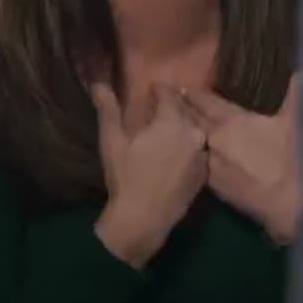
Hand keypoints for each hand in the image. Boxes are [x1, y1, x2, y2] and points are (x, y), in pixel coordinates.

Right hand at [91, 82, 207, 267]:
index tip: (153, 88)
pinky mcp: (203, 172)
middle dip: (172, 106)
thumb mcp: (112, 141)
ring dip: (181, 126)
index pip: (169, 95)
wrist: (144, 218)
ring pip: (193, 131)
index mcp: (172, 121)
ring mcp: (202, 154)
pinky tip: (174, 152)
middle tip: (159, 106)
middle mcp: (194, 133)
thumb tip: (99, 84)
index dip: (159, 89)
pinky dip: (187, 146)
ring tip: (166, 128)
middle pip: (185, 112)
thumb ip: (108, 109)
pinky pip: (197, 150)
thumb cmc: (126, 176)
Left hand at [182, 74, 302, 243]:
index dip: (192, 91)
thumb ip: (295, 92)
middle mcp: (213, 141)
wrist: (290, 206)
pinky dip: (198, 156)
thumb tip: (299, 70)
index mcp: (230, 121)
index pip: (203, 101)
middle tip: (174, 99)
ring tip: (186, 126)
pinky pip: (201, 165)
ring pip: (194, 145)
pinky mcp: (215, 189)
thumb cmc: (293, 158)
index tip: (179, 84)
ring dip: (189, 135)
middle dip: (184, 110)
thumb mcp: (295, 121)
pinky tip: (203, 155)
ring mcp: (211, 167)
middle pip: (191, 121)